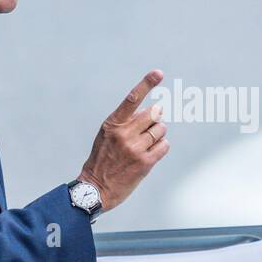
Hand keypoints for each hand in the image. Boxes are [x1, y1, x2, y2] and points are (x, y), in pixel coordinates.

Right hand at [78, 69, 169, 211]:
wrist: (96, 189)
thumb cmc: (102, 159)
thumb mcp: (106, 136)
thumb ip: (126, 122)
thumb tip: (153, 111)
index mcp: (112, 124)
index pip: (132, 98)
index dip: (146, 83)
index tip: (158, 73)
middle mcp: (124, 133)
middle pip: (154, 114)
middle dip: (154, 120)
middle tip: (145, 131)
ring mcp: (135, 148)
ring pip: (161, 129)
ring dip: (158, 134)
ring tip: (145, 145)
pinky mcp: (145, 163)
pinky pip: (164, 146)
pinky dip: (161, 147)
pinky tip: (150, 154)